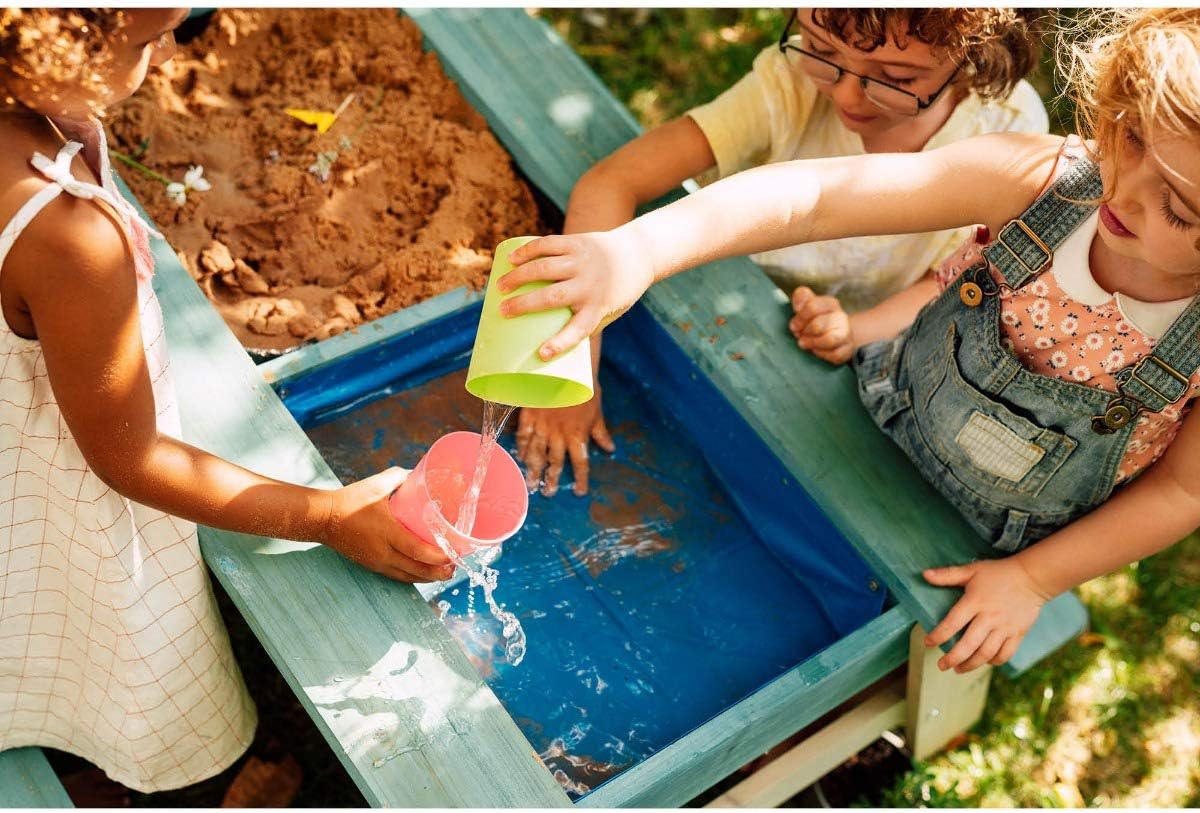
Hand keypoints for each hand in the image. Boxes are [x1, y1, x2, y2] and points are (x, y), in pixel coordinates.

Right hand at [322, 468, 454, 582]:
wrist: (322, 518)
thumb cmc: (350, 500)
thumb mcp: (376, 485)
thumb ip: (400, 477)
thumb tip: (418, 473)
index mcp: (387, 532)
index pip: (417, 550)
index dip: (438, 556)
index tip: (454, 554)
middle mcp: (383, 552)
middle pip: (416, 570)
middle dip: (438, 572)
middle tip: (456, 567)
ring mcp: (376, 562)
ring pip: (407, 576)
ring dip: (428, 577)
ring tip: (445, 573)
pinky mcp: (371, 565)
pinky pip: (397, 576)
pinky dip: (412, 577)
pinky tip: (423, 574)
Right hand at [500, 230, 653, 360]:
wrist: (638, 255)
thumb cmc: (617, 292)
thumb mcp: (608, 311)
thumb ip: (583, 324)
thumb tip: (546, 341)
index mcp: (599, 308)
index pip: (579, 330)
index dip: (560, 343)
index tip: (541, 354)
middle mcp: (590, 285)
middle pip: (552, 296)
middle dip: (523, 304)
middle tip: (502, 311)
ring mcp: (582, 262)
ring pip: (544, 268)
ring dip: (518, 276)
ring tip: (499, 286)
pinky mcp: (578, 242)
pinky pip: (548, 245)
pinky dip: (527, 251)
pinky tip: (511, 259)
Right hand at [516, 393, 615, 496]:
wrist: (566, 366)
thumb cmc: (585, 388)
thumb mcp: (597, 411)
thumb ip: (600, 433)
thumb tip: (609, 449)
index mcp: (578, 435)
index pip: (580, 463)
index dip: (581, 479)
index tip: (580, 492)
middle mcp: (559, 434)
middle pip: (555, 462)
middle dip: (552, 479)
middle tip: (548, 493)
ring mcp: (543, 425)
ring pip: (537, 453)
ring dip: (534, 469)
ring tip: (531, 482)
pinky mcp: (530, 415)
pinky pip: (524, 435)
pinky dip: (522, 448)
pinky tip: (520, 457)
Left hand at [789, 286, 853, 364]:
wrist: (837, 335)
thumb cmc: (816, 319)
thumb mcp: (807, 305)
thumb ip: (801, 298)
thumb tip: (798, 304)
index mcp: (830, 303)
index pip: (812, 307)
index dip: (799, 319)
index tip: (794, 326)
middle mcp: (841, 317)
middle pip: (817, 325)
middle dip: (804, 332)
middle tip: (798, 335)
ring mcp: (846, 333)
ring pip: (829, 339)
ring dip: (812, 343)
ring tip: (803, 343)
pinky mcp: (847, 349)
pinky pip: (835, 354)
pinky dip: (821, 354)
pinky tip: (816, 350)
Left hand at [923, 557, 1053, 671]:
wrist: (1032, 578)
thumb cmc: (998, 573)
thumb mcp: (972, 570)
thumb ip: (947, 574)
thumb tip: (924, 575)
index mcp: (975, 602)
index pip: (953, 622)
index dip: (939, 635)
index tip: (928, 643)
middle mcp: (990, 617)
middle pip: (969, 644)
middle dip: (953, 658)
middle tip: (941, 665)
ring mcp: (1005, 627)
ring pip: (986, 653)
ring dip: (971, 664)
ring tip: (958, 669)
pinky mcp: (1018, 633)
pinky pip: (1005, 653)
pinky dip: (994, 661)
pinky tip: (983, 662)